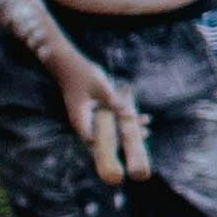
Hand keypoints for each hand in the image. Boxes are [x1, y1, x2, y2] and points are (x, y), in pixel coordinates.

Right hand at [48, 45, 150, 185]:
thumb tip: (128, 114)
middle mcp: (85, 122)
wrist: (69, 64)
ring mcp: (90, 116)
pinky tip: (140, 116)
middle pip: (105, 137)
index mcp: (81, 120)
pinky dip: (124, 118)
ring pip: (111, 128)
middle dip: (125, 139)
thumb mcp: (100, 86)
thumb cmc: (82, 75)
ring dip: (128, 128)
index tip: (124, 152)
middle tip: (144, 136)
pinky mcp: (96, 110)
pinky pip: (111, 118)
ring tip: (147, 126)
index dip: (108, 150)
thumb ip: (113, 101)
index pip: (94, 142)